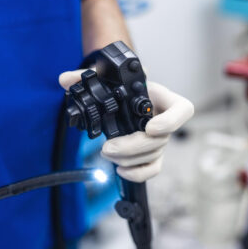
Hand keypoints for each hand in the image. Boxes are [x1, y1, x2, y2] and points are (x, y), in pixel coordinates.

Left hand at [59, 70, 193, 182]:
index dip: (171, 121)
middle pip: (161, 140)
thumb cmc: (121, 87)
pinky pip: (152, 169)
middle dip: (133, 146)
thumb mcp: (107, 76)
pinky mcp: (151, 154)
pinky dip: (137, 173)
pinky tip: (120, 170)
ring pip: (153, 156)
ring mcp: (159, 140)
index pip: (183, 109)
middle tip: (109, 147)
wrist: (122, 98)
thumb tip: (64, 79)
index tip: (149, 127)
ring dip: (128, 159)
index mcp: (160, 98)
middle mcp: (163, 120)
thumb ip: (87, 75)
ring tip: (107, 153)